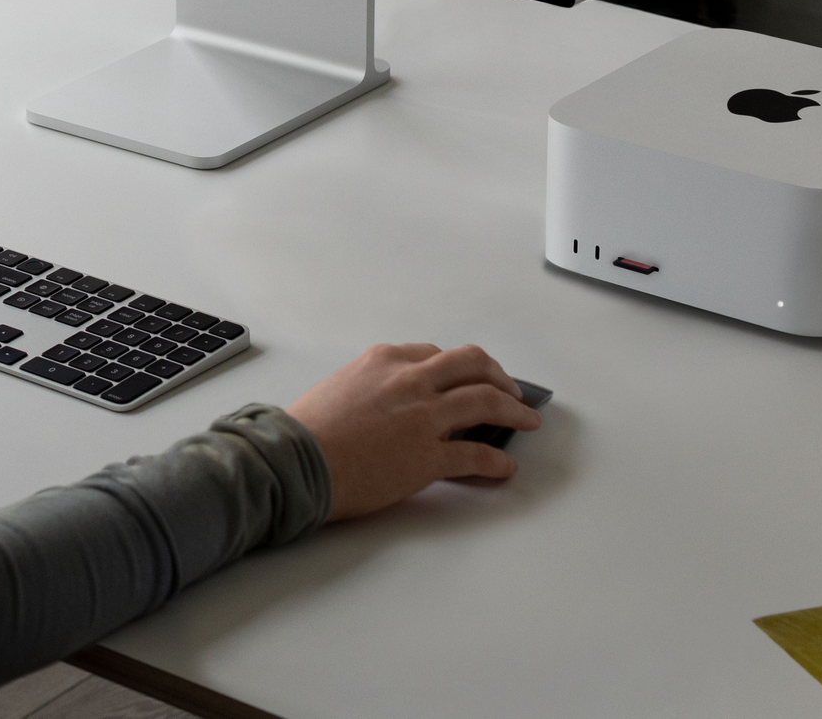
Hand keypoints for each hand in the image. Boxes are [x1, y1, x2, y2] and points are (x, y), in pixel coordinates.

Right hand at [286, 343, 541, 521]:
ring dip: (514, 410)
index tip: (469, 377)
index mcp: (386, 360)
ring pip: (486, 401)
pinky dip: (498, 462)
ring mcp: (423, 417)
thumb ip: (373, 385)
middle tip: (510, 391)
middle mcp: (410, 380)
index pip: (436, 354)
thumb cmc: (308, 429)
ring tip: (526, 420)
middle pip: (473, 364)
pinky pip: (477, 455)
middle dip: (499, 376)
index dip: (460, 367)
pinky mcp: (429, 456)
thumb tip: (389, 402)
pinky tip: (504, 468)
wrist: (295, 458)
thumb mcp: (342, 386)